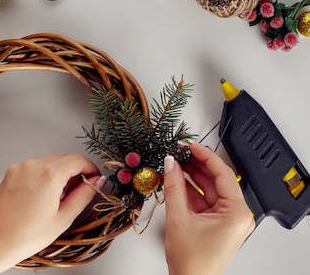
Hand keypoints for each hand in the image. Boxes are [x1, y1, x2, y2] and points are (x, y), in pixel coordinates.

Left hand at [0, 154, 105, 266]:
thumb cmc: (26, 235)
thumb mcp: (64, 217)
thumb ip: (84, 195)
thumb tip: (97, 182)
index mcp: (49, 174)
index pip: (78, 160)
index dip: (91, 168)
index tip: (95, 178)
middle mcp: (33, 165)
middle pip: (63, 159)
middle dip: (74, 173)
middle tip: (78, 192)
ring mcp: (20, 167)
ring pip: (48, 163)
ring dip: (58, 175)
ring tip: (57, 199)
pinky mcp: (11, 173)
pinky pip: (33, 168)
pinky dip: (42, 177)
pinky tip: (41, 197)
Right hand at [163, 143, 254, 274]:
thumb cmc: (193, 262)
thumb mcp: (179, 218)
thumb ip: (174, 187)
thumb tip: (171, 164)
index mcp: (237, 213)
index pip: (223, 174)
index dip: (205, 156)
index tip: (190, 145)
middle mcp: (236, 215)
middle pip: (216, 180)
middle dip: (196, 165)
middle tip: (179, 152)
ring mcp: (226, 219)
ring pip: (208, 188)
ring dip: (191, 176)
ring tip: (174, 163)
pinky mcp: (216, 223)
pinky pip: (203, 199)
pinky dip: (189, 190)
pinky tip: (176, 179)